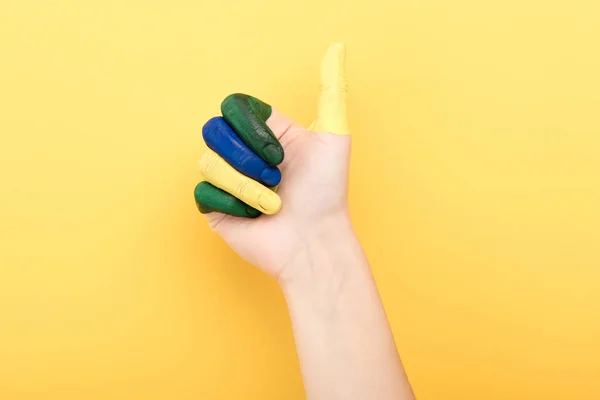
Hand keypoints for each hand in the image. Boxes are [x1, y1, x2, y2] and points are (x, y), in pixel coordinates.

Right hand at [194, 43, 350, 280]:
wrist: (314, 242)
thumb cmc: (327, 193)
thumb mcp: (334, 136)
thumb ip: (332, 90)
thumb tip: (337, 47)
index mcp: (263, 131)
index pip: (233, 107)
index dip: (252, 129)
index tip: (281, 152)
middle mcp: (242, 151)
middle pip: (214, 130)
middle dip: (248, 158)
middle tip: (277, 178)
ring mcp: (226, 178)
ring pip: (209, 163)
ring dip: (247, 187)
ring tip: (272, 203)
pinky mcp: (215, 207)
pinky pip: (204, 192)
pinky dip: (233, 205)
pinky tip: (254, 216)